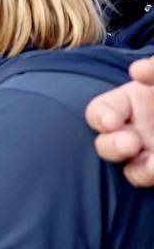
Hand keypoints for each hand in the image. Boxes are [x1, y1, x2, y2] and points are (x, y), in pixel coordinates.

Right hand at [86, 56, 153, 186]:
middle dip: (113, 147)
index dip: (101, 118)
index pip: (99, 112)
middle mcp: (136, 130)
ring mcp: (150, 152)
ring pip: (131, 171)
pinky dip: (152, 175)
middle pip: (106, 145)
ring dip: (139, 171)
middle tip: (131, 143)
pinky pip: (150, 177)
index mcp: (131, 103)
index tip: (112, 122)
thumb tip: (136, 71)